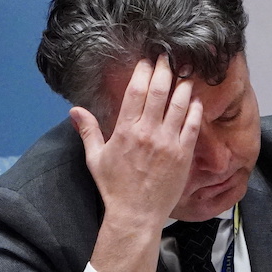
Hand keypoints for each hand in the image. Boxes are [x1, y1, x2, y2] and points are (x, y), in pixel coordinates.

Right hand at [72, 54, 202, 230]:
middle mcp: (148, 132)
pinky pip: (192, 127)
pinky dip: (195, 111)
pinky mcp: (183, 155)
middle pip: (159, 92)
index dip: (143, 72)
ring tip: (186, 74)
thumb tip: (74, 110)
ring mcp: (168, 143)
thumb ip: (88, 131)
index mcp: (125, 130)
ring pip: (179, 106)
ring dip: (183, 86)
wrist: (136, 214)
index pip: (135, 91)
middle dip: (164, 71)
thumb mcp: (95, 159)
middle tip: (168, 58)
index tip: (147, 61)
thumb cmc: (115, 188)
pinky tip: (196, 101)